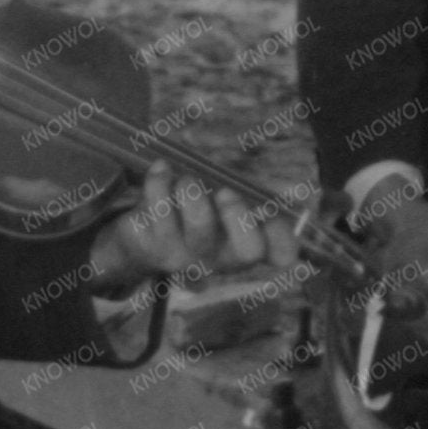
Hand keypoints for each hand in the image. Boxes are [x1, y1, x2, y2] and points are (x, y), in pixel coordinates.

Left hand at [92, 165, 294, 285]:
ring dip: (194, 192)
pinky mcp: (150, 246)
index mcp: (243, 246)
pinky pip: (156, 211)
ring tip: (187, 178)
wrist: (142, 236)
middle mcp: (219, 259)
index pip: (279, 253)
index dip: (284, 237)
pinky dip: (159, 182)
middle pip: (247, 252)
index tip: (271, 211)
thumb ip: (249, 198)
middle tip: (226, 192)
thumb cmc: (195, 213)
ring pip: (200, 227)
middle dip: (241, 216)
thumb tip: (279, 193)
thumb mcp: (224, 206)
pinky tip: (161, 170)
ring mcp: (185, 256)